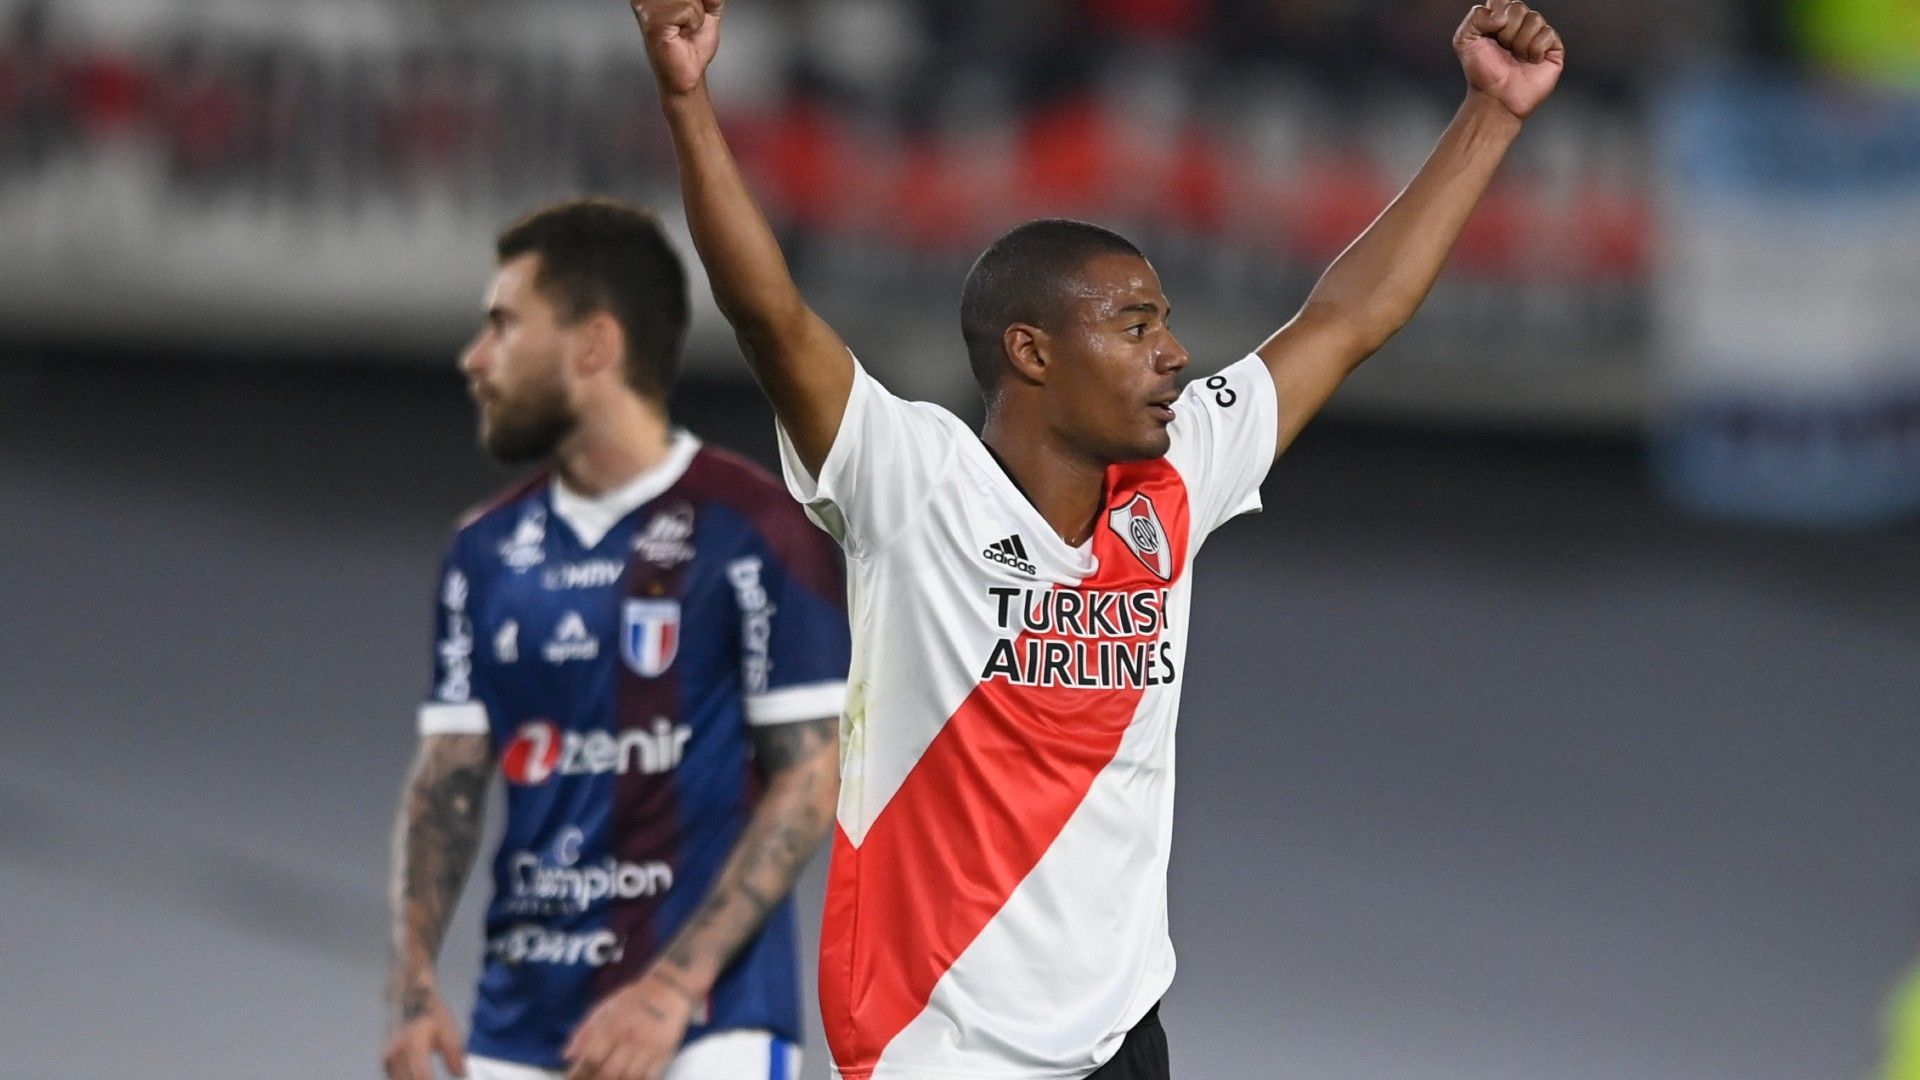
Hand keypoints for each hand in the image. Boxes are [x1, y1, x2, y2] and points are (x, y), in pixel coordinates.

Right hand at [382, 987, 466, 1079]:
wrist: (410, 999)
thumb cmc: (431, 1013)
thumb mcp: (449, 1029)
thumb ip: (454, 1053)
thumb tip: (460, 1074)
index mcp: (413, 1046)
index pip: (422, 1078)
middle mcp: (396, 1055)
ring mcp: (388, 1059)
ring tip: (431, 1078)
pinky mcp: (386, 1063)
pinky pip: (396, 1078)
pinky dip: (408, 1079)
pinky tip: (421, 1078)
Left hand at [562, 969, 699, 1079]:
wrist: (670, 987)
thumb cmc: (634, 998)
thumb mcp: (604, 1008)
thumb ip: (584, 1031)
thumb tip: (567, 1055)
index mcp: (612, 1026)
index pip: (590, 1058)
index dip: (578, 1074)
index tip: (572, 1079)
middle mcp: (629, 1038)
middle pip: (608, 1073)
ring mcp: (648, 1047)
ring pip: (628, 1078)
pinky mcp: (665, 1053)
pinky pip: (649, 1077)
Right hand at [630, 0, 722, 95]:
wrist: (689, 71)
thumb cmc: (692, 42)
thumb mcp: (709, 6)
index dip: (696, 1)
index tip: (690, 14)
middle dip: (697, 4)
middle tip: (688, 20)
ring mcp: (645, 4)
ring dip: (696, 14)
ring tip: (684, 26)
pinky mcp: (651, 19)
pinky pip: (687, 9)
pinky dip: (693, 22)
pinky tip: (680, 32)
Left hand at [1454, 0, 1564, 119]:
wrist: (1495, 98)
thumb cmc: (1481, 72)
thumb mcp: (1464, 40)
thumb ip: (1476, 17)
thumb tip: (1502, 14)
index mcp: (1500, 19)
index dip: (1497, 12)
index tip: (1492, 29)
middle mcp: (1520, 24)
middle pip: (1518, 7)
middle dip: (1506, 30)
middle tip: (1503, 48)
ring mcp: (1537, 35)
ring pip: (1534, 19)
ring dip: (1520, 42)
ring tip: (1516, 57)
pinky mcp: (1552, 48)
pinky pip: (1548, 34)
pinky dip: (1535, 49)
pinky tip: (1530, 61)